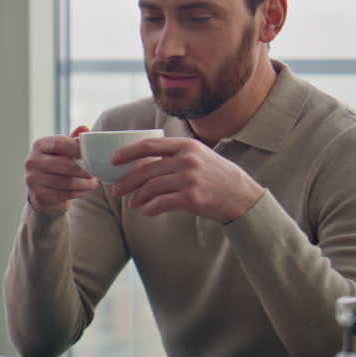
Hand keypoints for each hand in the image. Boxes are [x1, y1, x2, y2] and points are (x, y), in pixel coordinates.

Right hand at [25, 125, 99, 214]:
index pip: (58, 143)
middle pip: (63, 164)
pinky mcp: (39, 195)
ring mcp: (33, 179)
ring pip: (65, 182)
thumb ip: (73, 140)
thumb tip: (84, 129)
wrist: (42, 192)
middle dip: (83, 169)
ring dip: (84, 183)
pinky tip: (84, 190)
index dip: (75, 147)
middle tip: (94, 171)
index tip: (90, 153)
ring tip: (93, 182)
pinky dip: (78, 193)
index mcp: (39, 146)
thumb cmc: (56, 167)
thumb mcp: (62, 151)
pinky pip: (64, 194)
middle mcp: (32, 161)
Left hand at [109, 137, 263, 221]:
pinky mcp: (191, 198)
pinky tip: (146, 211)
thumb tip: (141, 162)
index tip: (113, 160)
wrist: (242, 196)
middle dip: (127, 182)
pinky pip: (161, 203)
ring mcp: (189, 179)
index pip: (148, 146)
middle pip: (145, 170)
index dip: (127, 152)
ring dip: (137, 197)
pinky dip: (149, 208)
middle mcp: (187, 160)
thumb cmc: (216, 176)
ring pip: (150, 188)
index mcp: (186, 145)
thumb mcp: (199, 156)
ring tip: (132, 203)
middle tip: (117, 190)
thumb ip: (174, 155)